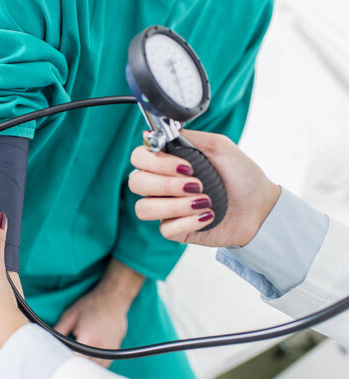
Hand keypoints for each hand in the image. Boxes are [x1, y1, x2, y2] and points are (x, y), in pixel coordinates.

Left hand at [54, 259, 143, 367]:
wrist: (113, 299)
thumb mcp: (71, 315)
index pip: (73, 360)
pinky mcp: (115, 353)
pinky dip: (94, 364)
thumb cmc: (91, 305)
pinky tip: (87, 357)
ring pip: (94, 369)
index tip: (58, 357)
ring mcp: (110, 352)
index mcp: (88, 339)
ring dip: (85, 366)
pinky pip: (103, 366)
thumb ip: (59, 330)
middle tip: (65, 356)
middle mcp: (100, 349)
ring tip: (77, 356)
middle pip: (84, 367)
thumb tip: (48, 341)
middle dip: (73, 364)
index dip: (64, 360)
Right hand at [128, 129, 280, 246]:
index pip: (138, 158)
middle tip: (197, 184)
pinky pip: (165, 228)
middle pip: (136, 183)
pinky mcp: (174, 230)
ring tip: (203, 202)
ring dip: (175, 205)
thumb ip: (189, 136)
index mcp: (167, 162)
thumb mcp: (220, 145)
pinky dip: (188, 221)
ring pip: (143, 208)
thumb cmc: (242, 175)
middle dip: (166, 184)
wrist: (260, 207)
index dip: (155, 162)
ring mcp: (166, 208)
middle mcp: (161, 184)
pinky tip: (207, 216)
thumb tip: (157, 132)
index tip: (186, 166)